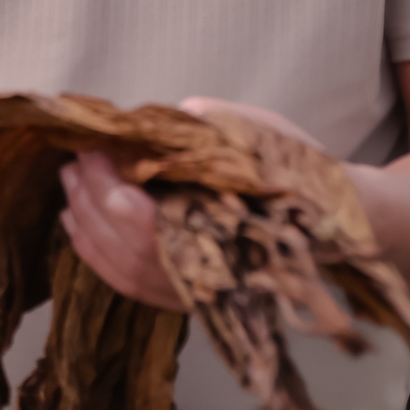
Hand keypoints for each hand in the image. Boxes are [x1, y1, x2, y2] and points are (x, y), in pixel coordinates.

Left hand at [57, 97, 328, 311]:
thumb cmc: (304, 175)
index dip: (110, 185)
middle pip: (126, 246)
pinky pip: (129, 285)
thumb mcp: (269, 135)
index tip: (94, 150)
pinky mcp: (188, 298)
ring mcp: (197, 291)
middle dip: (91, 200)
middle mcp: (209, 270)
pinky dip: (96, 254)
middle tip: (74, 161)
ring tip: (70, 184)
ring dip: (86, 226)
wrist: (340, 226)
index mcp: (230, 230)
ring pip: (123, 269)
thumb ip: (218, 124)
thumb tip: (177, 111)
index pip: (147, 222)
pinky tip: (77, 223)